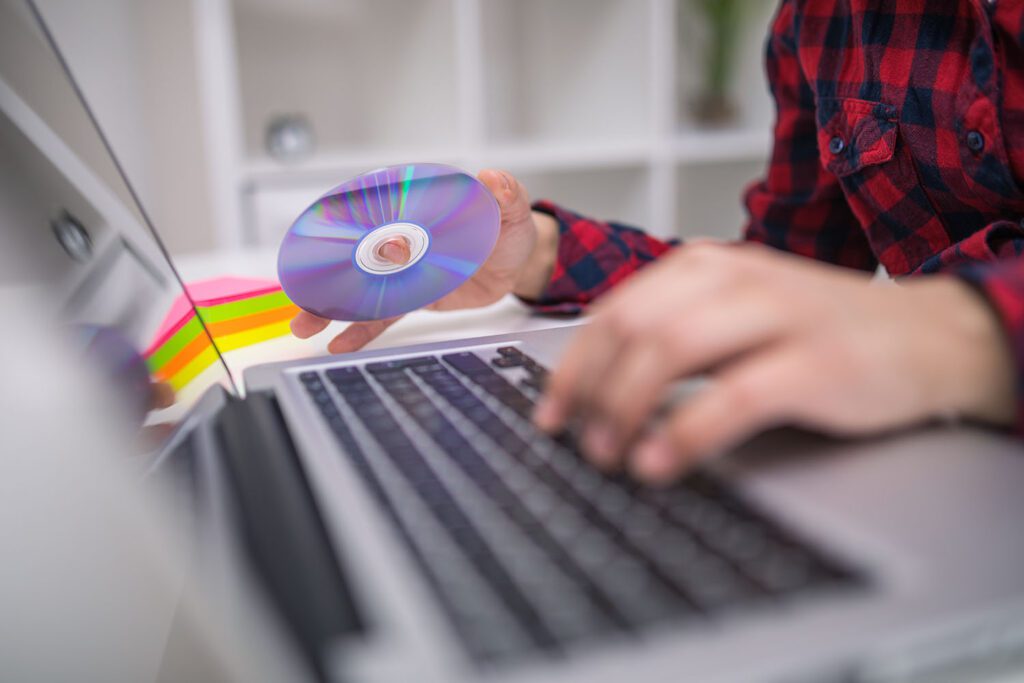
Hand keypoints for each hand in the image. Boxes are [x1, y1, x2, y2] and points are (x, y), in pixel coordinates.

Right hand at [291, 169, 558, 352]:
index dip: (364, 227)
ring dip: (331, 308)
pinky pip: (382, 317)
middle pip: (356, 254)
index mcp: (417, 209)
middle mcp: (401, 239)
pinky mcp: (410, 298)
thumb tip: (493, 179)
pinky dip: (361, 331)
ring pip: (360, 290)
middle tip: (299, 293)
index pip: (381, 213)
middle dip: (326, 273)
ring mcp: (401, 272)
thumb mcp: (510, 210)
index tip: (360, 244)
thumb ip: (504, 195)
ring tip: (303, 326)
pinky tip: (339, 345)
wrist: (516, 263)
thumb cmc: (507, 228)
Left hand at [533, 241, 1015, 483]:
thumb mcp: (739, 314)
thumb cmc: (820, 332)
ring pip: (670, 350)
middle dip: (591, 390)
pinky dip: (684, 434)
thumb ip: (676, 335)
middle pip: (632, 328)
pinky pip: (732, 397)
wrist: (929, 335)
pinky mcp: (816, 361)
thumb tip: (602, 390)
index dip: (573, 366)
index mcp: (707, 265)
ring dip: (624, 408)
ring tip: (608, 455)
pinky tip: (658, 463)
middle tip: (576, 440)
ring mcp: (778, 314)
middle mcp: (735, 279)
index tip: (551, 412)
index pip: (615, 310)